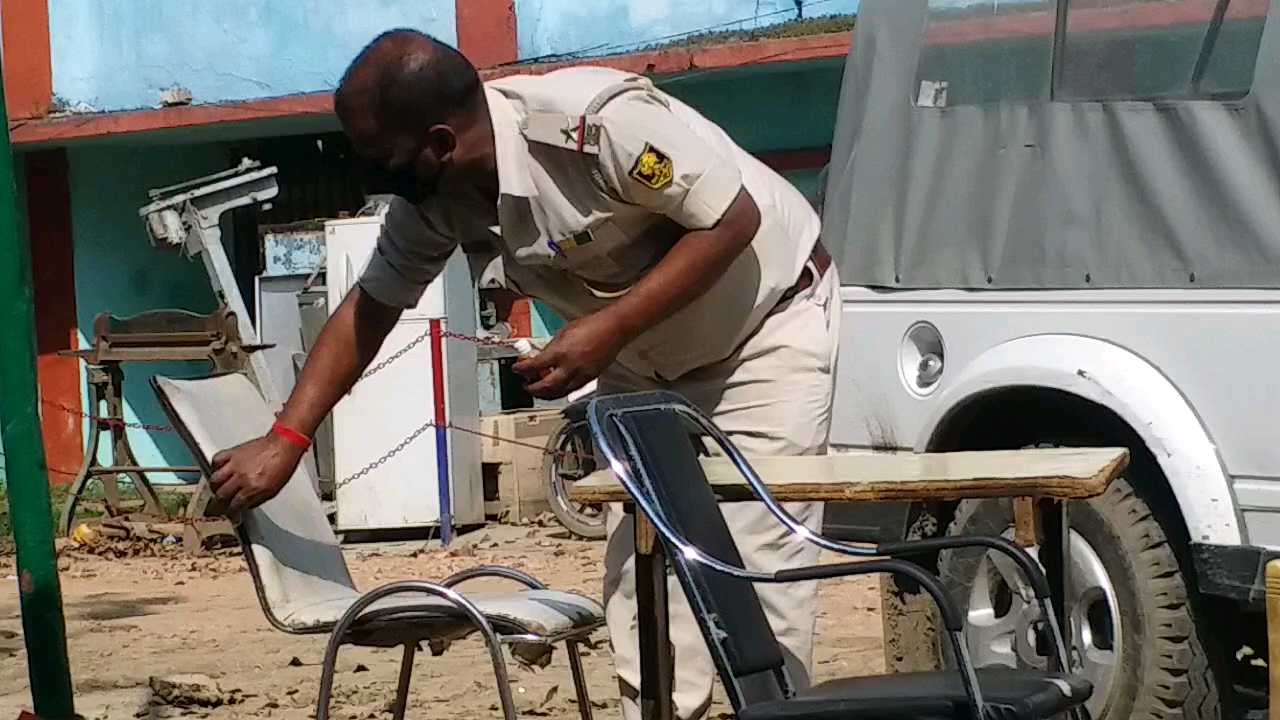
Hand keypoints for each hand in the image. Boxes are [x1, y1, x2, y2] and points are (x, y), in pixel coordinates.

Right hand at [208, 433, 306, 514]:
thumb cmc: (282, 465)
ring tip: (217, 489)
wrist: (283, 446)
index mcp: (254, 488)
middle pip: (222, 494)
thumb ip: (256, 499)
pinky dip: (215, 466)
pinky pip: (216, 460)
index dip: (231, 510)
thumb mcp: (273, 490)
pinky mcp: (233, 452)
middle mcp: (242, 477)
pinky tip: (219, 470)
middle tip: (218, 503)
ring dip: (215, 487)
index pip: (235, 505)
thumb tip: (245, 506)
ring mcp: (236, 464)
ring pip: (215, 480)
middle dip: (219, 502)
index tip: (229, 511)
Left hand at [512, 312, 627, 399]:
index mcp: (560, 352)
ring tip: (540, 392)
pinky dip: (562, 391)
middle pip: (546, 386)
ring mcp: (581, 374)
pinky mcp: (590, 378)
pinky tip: (558, 389)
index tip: (516, 369)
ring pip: (560, 392)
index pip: (535, 365)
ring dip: (547, 394)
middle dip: (533, 389)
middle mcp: (570, 366)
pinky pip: (572, 389)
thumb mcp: (564, 331)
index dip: (522, 369)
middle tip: (526, 387)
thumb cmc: (592, 325)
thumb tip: (542, 356)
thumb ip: (552, 347)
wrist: (613, 328)